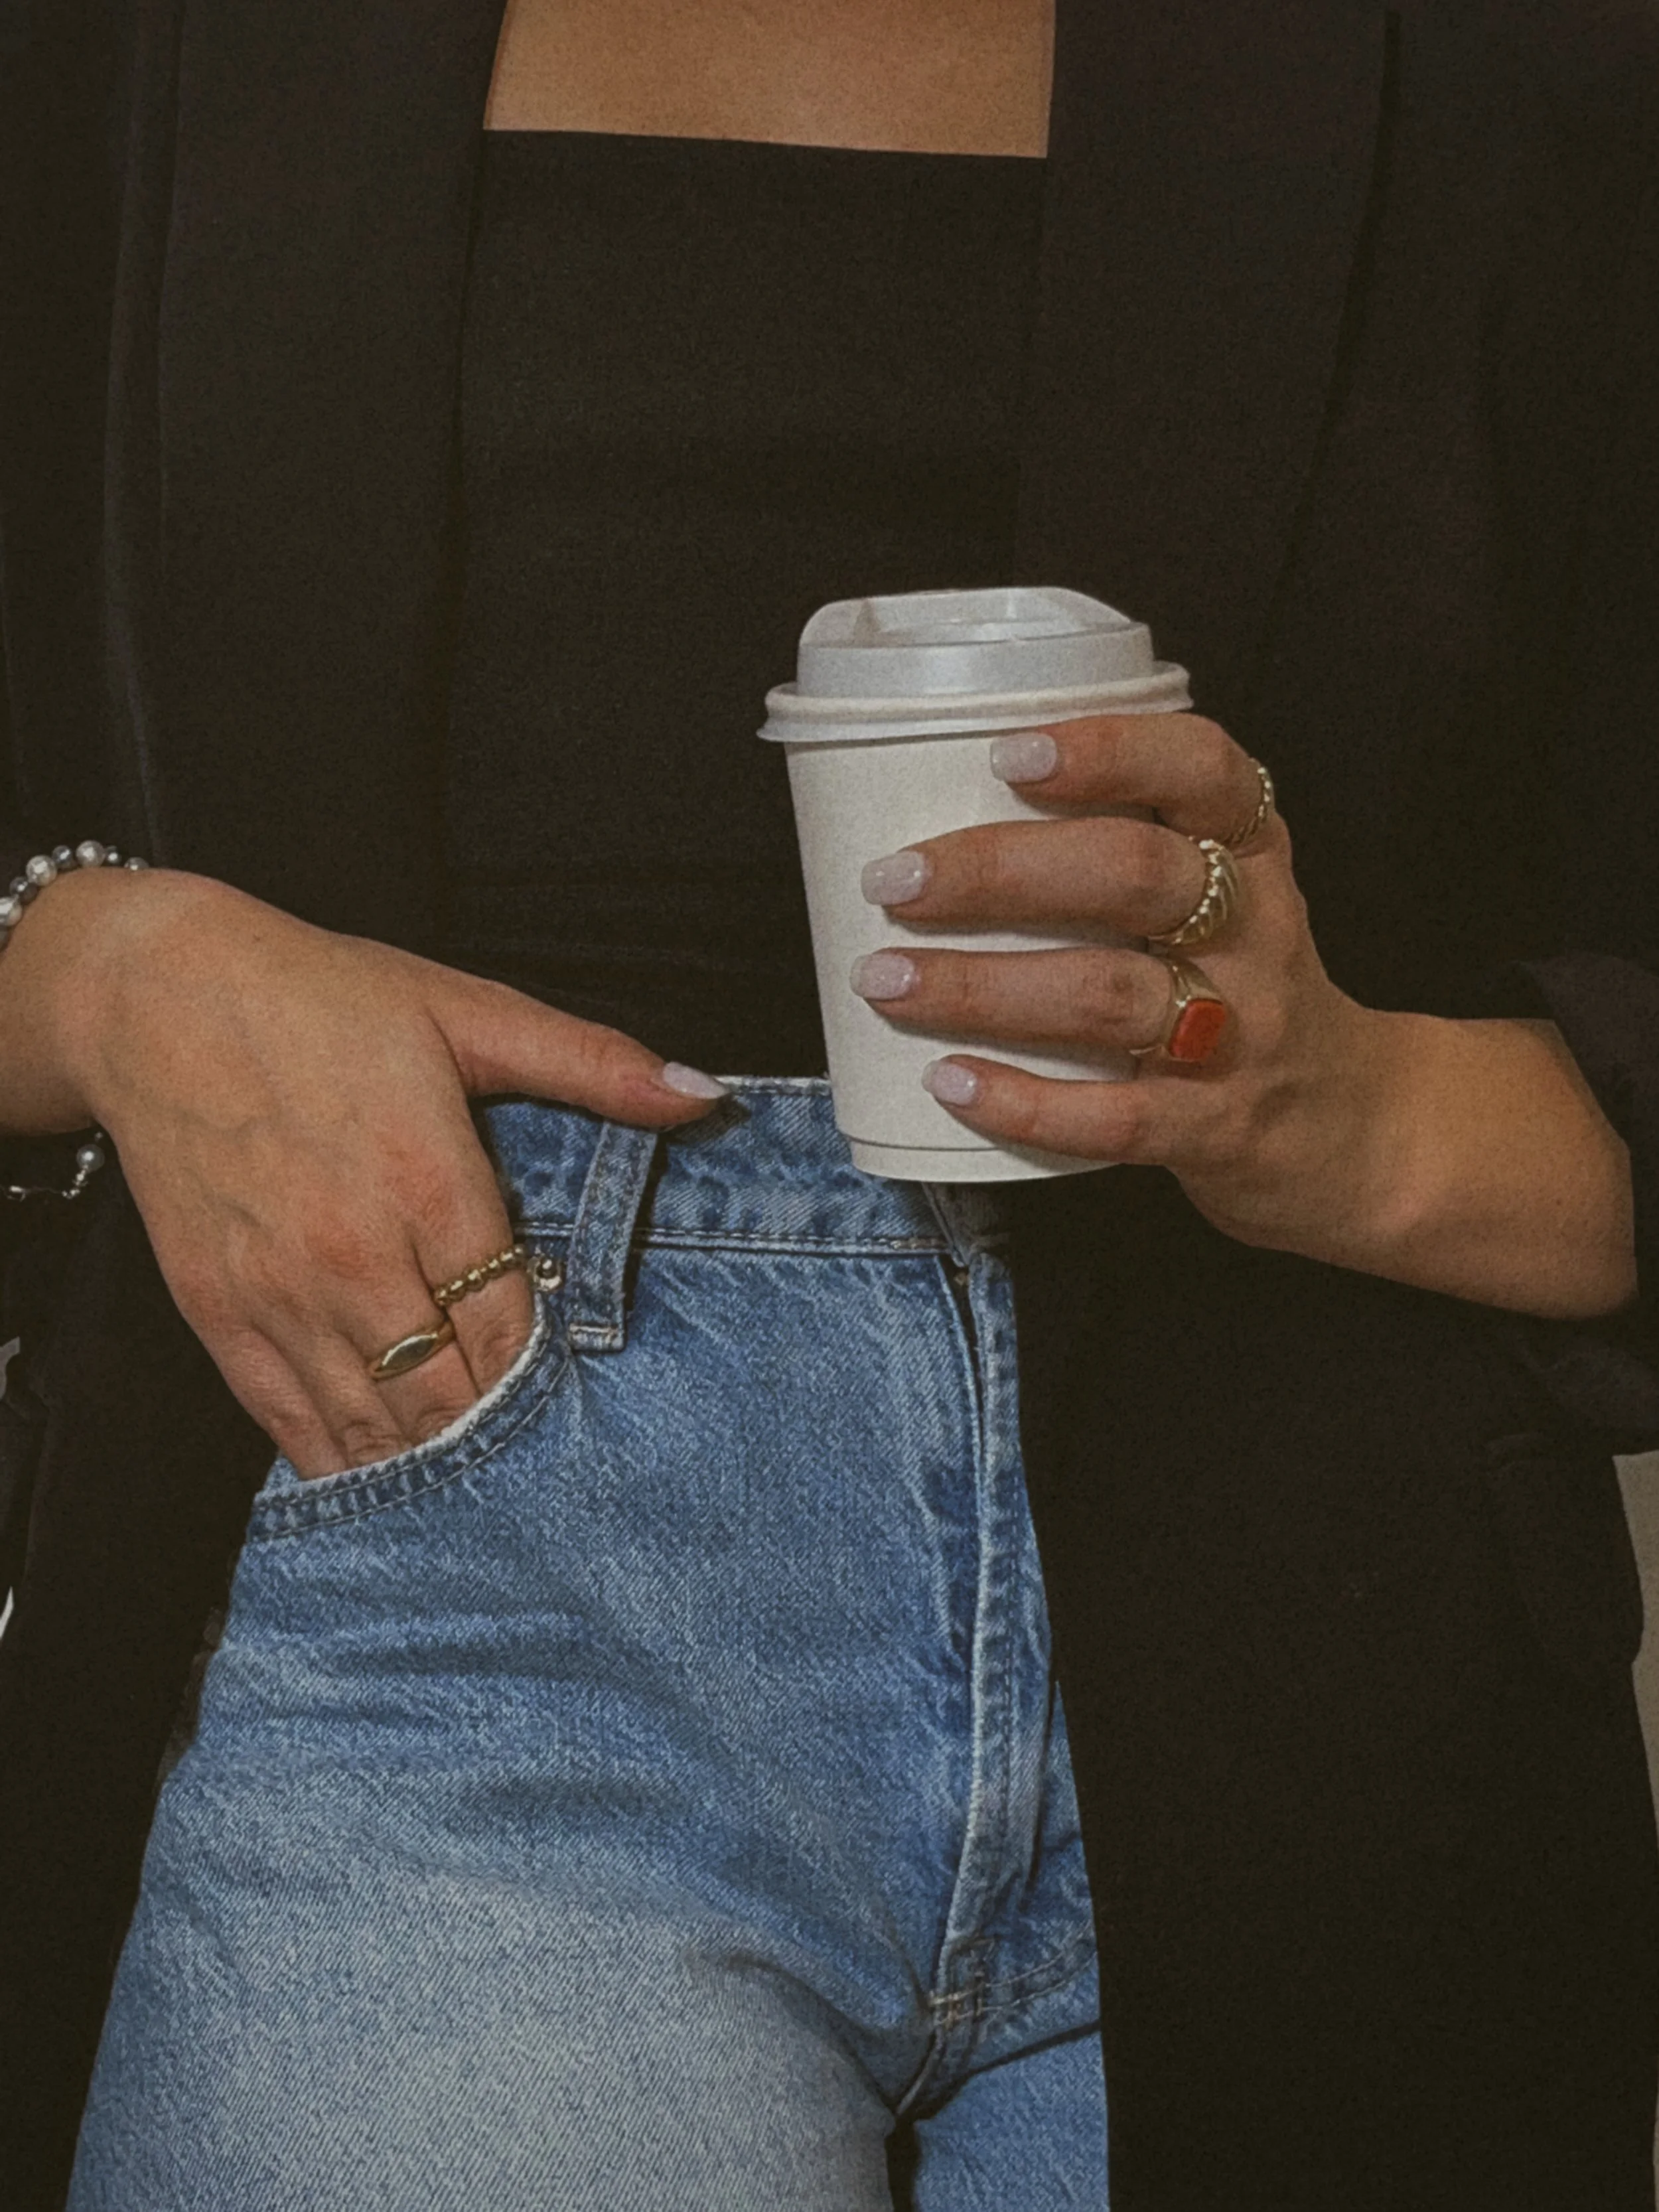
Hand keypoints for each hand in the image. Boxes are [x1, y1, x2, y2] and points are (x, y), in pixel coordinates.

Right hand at [48, 870, 726, 1475]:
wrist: (155, 996)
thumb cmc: (319, 998)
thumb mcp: (467, 1010)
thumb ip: (591, 1063)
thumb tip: (702, 1094)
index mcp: (427, 1182)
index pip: (511, 1330)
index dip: (550, 1383)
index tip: (584, 1408)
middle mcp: (352, 1254)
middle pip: (447, 1396)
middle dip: (500, 1440)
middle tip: (551, 1476)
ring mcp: (279, 1292)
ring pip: (373, 1426)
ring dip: (431, 1467)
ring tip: (486, 1503)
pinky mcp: (218, 1313)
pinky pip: (289, 1422)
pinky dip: (342, 1464)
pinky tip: (386, 1486)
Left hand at [852, 713, 1405, 1266]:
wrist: (1354, 1127)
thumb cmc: (1243, 988)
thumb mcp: (1226, 895)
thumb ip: (1129, 845)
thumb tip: (940, 802)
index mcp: (1251, 853)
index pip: (1202, 770)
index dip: (1109, 752)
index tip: (1009, 753)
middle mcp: (1254, 932)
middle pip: (1134, 876)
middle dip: (1000, 871)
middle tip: (895, 880)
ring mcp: (1242, 1033)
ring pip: (1110, 994)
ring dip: (983, 986)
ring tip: (887, 980)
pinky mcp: (1217, 1127)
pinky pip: (1116, 1117)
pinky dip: (1024, 1100)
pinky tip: (950, 1082)